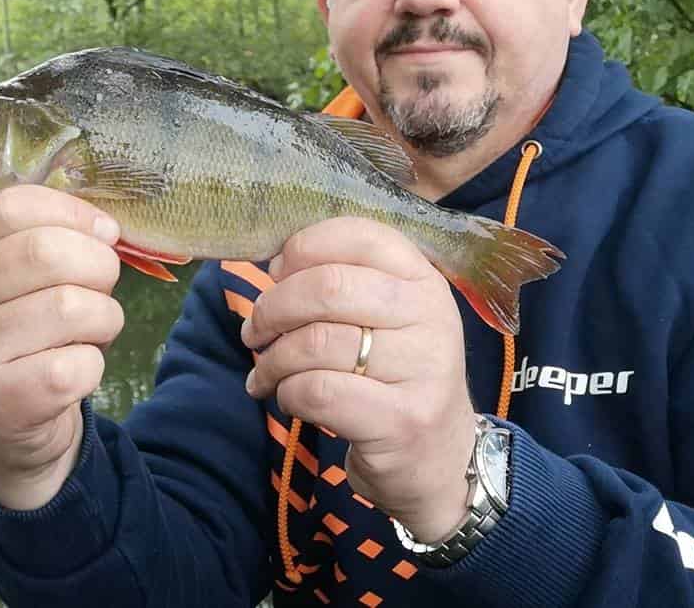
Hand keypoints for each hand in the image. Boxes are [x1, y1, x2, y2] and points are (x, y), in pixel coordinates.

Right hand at [0, 185, 123, 510]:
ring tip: (92, 332)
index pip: (11, 206)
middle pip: (45, 250)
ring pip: (69, 307)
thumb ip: (70, 242)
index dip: (72, 211)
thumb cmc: (47, 333)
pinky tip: (77, 371)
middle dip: (100, 266)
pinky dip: (94, 366)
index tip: (106, 233)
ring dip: (104, 319)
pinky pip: (74, 366)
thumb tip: (110, 229)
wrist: (19, 422)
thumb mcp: (48, 281)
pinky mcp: (0, 398)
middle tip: (105, 289)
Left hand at [239, 217, 476, 541]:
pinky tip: (289, 398)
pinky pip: (318, 391)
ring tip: (266, 374)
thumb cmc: (391, 375)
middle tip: (254, 332)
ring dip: (273, 360)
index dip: (304, 248)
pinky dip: (288, 393)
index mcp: (422, 278)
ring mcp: (425, 368)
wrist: (439, 459)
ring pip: (317, 342)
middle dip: (273, 309)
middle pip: (329, 287)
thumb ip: (340, 278)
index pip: (360, 235)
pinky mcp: (405, 420)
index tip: (278, 274)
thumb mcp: (381, 317)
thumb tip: (277, 260)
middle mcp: (432, 315)